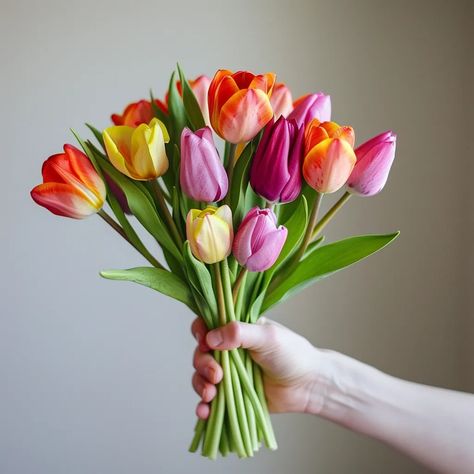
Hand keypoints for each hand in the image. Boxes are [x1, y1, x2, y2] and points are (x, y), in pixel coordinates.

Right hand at [191, 317, 320, 418]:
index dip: (200, 332)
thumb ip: (240, 333)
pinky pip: (210, 400)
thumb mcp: (268, 337)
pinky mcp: (232, 395)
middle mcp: (229, 349)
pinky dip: (203, 406)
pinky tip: (205, 412)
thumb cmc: (292, 354)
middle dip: (202, 364)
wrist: (309, 385)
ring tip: (211, 395)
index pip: (208, 324)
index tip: (204, 341)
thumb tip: (211, 338)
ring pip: (201, 376)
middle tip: (216, 375)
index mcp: (236, 329)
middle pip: (201, 352)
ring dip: (200, 385)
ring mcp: (229, 373)